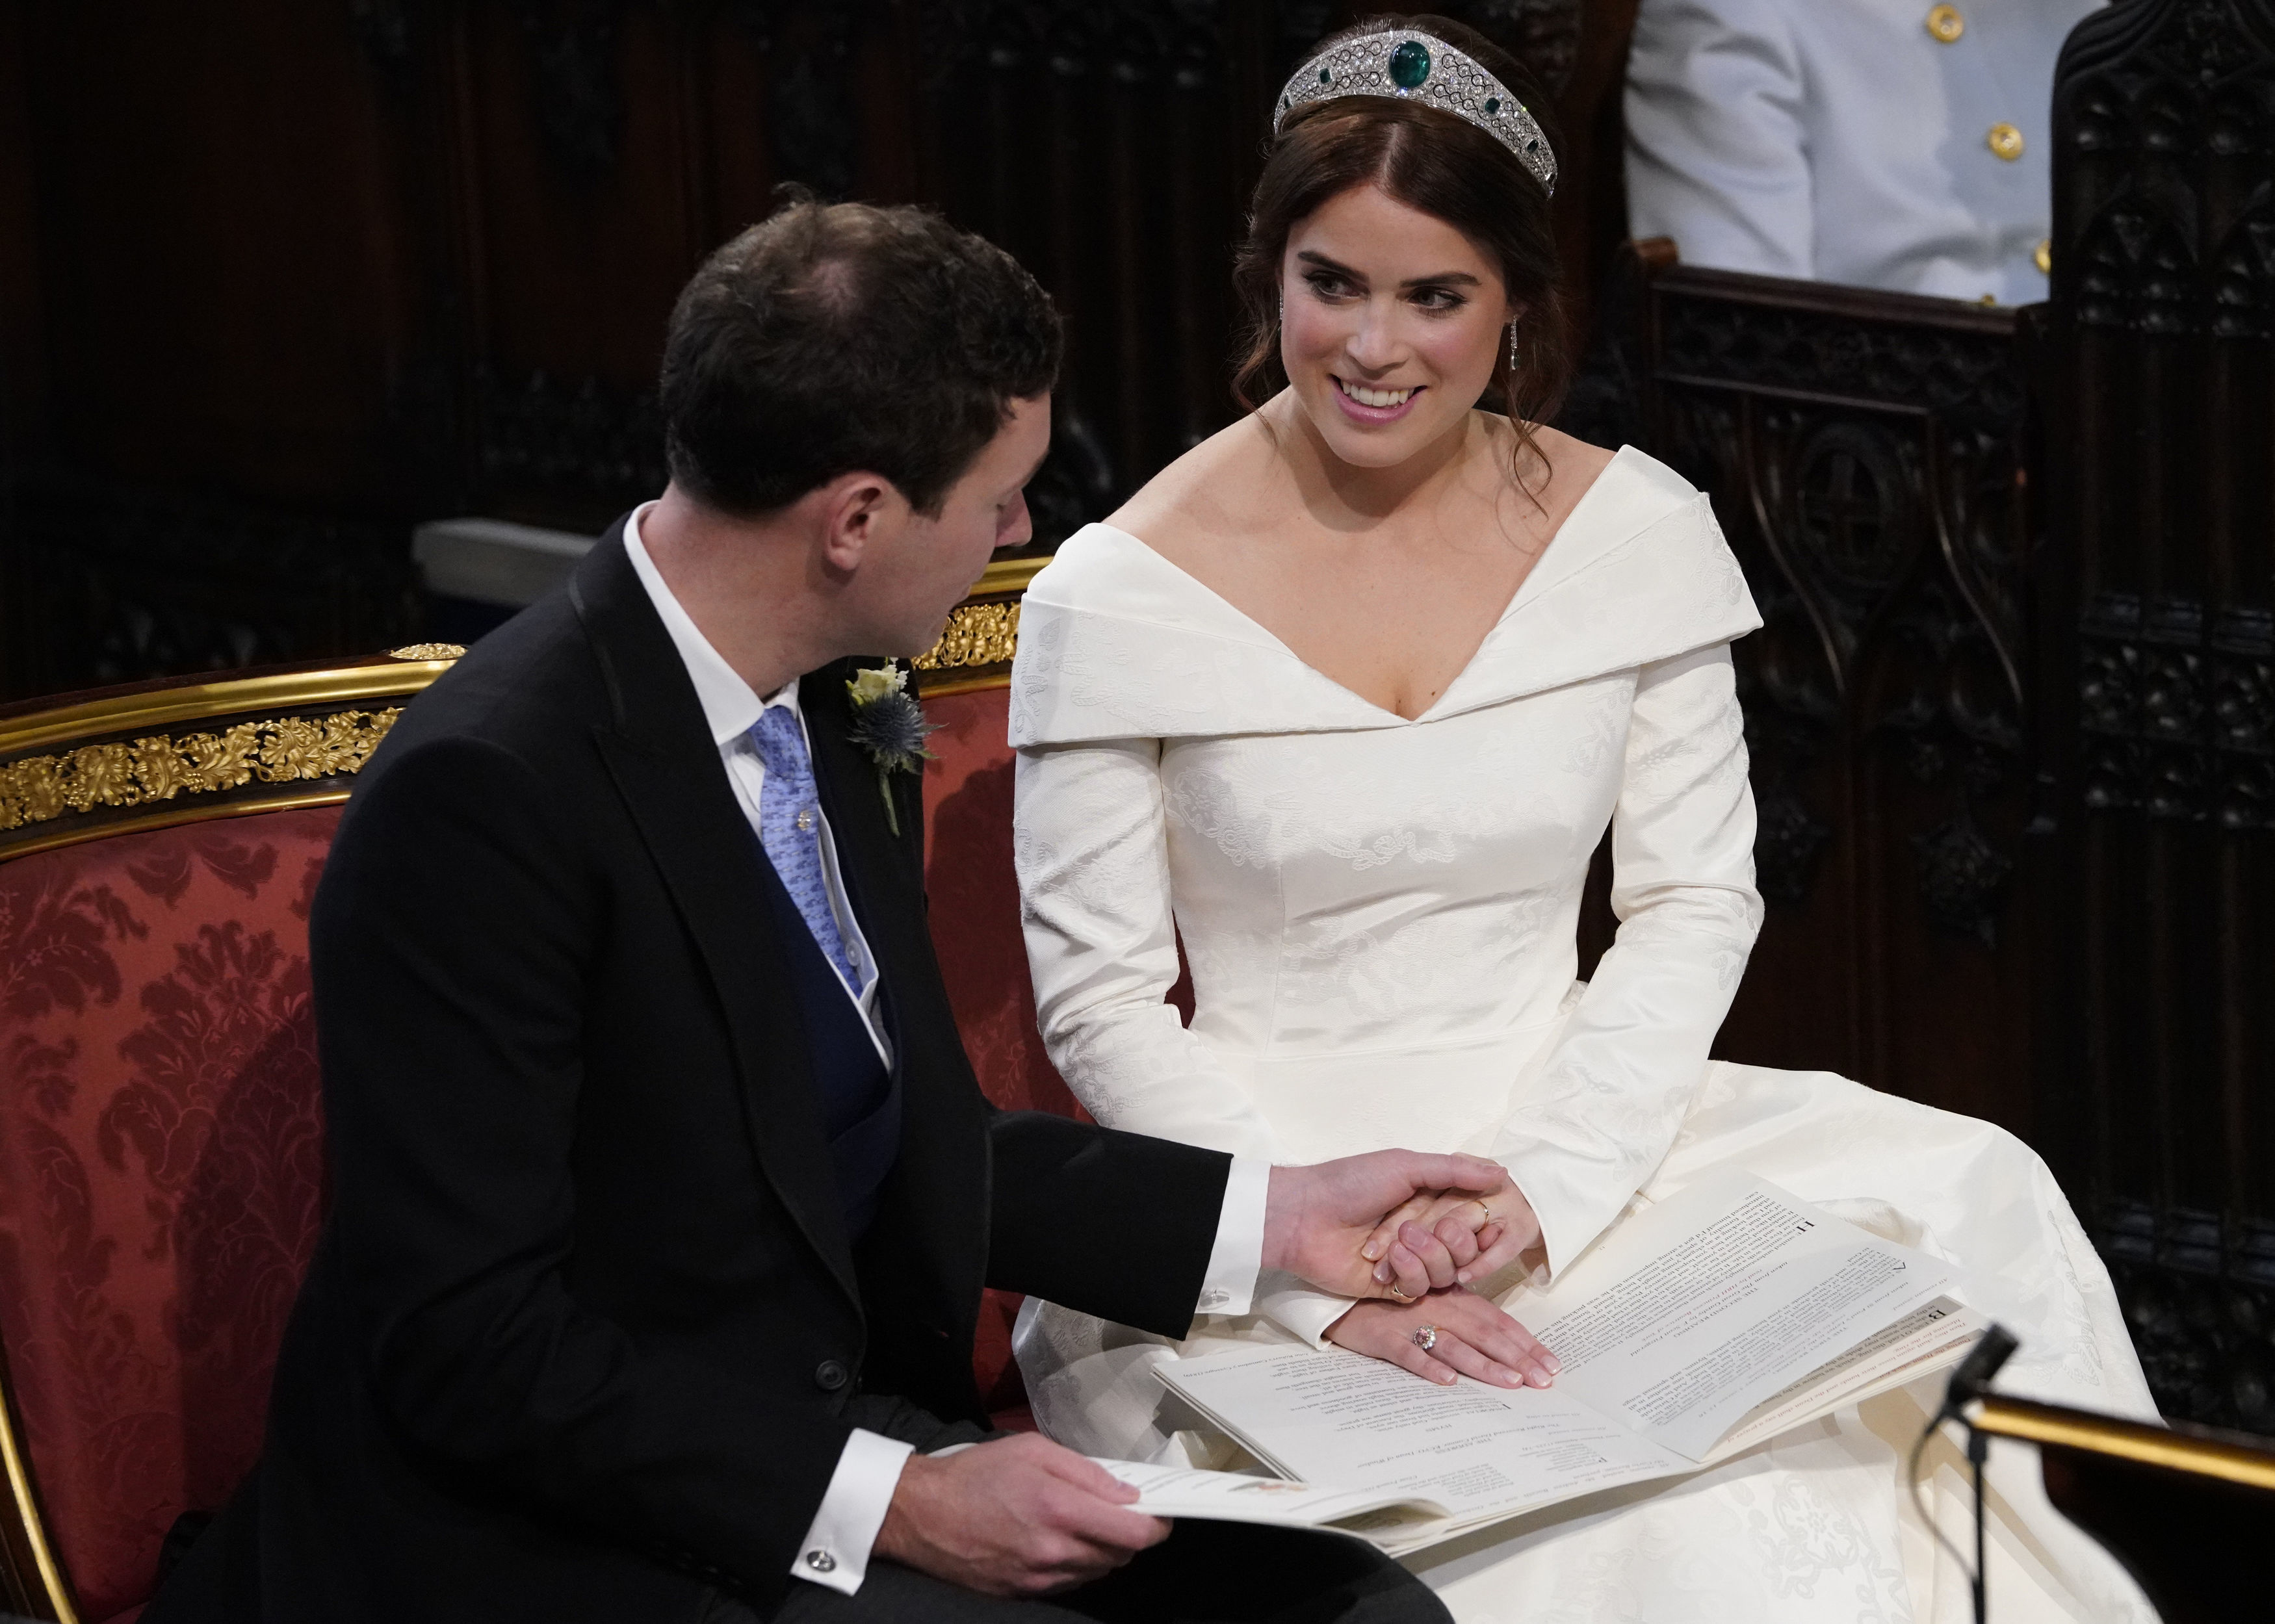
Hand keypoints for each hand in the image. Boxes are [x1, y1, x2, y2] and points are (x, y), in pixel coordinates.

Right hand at [873, 1433, 1169, 1596]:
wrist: (921, 1514)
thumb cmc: (974, 1475)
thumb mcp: (1033, 1450)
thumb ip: (1087, 1472)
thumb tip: (1127, 1493)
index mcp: (1058, 1508)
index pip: (1132, 1534)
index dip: (1155, 1526)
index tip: (1159, 1515)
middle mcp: (1052, 1550)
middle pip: (1120, 1556)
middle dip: (1128, 1535)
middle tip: (1117, 1512)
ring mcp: (1038, 1577)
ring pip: (1097, 1572)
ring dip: (1102, 1551)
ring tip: (1082, 1523)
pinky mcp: (1024, 1592)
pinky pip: (1070, 1583)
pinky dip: (1076, 1564)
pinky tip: (1058, 1541)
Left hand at [1263, 1151, 1514, 1300]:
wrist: (1303, 1216)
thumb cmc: (1349, 1182)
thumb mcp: (1404, 1165)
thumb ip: (1454, 1171)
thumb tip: (1502, 1173)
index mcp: (1426, 1201)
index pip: (1471, 1216)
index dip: (1474, 1219)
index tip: (1475, 1216)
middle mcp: (1421, 1231)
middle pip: (1464, 1247)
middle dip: (1450, 1240)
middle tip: (1420, 1229)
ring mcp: (1407, 1260)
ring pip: (1447, 1271)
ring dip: (1426, 1256)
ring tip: (1397, 1243)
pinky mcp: (1392, 1287)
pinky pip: (1421, 1289)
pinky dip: (1408, 1273)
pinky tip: (1385, 1262)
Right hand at [1326, 1286, 1561, 1388]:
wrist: (1343, 1296)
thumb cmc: (1393, 1302)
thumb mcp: (1433, 1302)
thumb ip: (1465, 1318)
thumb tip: (1506, 1347)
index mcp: (1454, 1299)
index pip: (1498, 1322)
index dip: (1526, 1343)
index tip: (1552, 1365)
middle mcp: (1438, 1307)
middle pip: (1484, 1334)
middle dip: (1517, 1358)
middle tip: (1543, 1381)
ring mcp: (1410, 1321)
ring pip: (1453, 1344)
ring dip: (1483, 1364)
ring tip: (1510, 1381)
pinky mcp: (1383, 1336)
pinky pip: (1408, 1352)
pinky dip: (1428, 1365)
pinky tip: (1447, 1381)